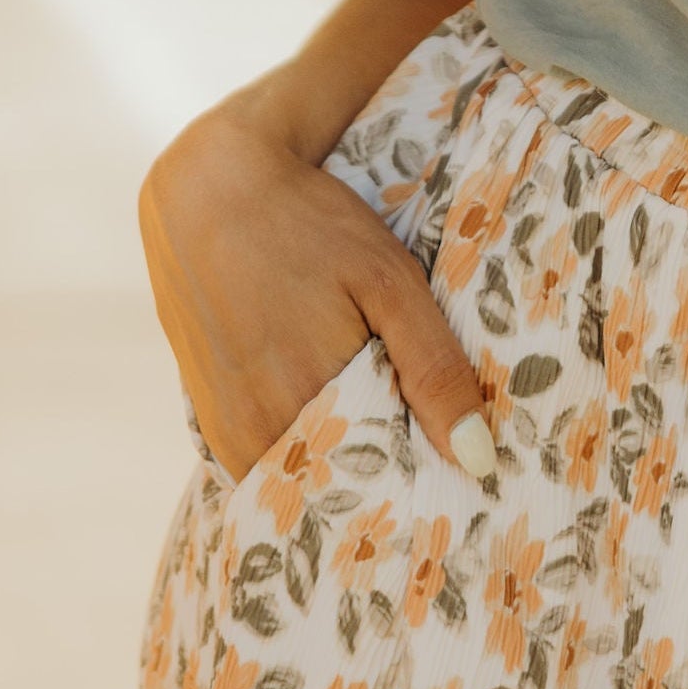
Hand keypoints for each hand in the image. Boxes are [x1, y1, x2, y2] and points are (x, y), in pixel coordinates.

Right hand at [138, 88, 493, 483]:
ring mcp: (224, 432)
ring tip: (388, 437)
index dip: (416, 495)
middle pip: (334, 497)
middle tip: (431, 462)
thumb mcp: (389, 283)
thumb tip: (478, 461)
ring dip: (341, 473)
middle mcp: (253, 437)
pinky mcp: (209, 417)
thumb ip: (434, 371)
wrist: (209, 189)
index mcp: (305, 409)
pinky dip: (303, 453)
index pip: (374, 498)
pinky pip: (264, 462)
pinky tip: (336, 421)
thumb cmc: (309, 227)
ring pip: (298, 482)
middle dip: (381, 488)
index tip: (456, 487)